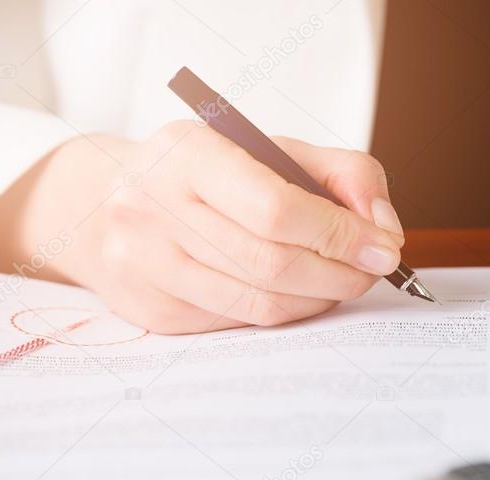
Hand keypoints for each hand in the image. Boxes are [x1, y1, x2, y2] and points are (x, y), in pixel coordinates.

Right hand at [0, 121, 403, 332]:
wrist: (105, 201)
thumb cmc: (207, 174)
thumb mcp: (272, 149)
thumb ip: (341, 173)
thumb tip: (382, 227)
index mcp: (187, 153)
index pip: (276, 208)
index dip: (339, 235)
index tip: (384, 248)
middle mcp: (152, 206)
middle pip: (271, 263)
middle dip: (339, 273)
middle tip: (372, 272)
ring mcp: (143, 262)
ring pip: (258, 302)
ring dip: (318, 299)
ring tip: (343, 283)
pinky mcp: (150, 307)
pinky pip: (238, 321)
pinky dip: (284, 312)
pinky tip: (300, 294)